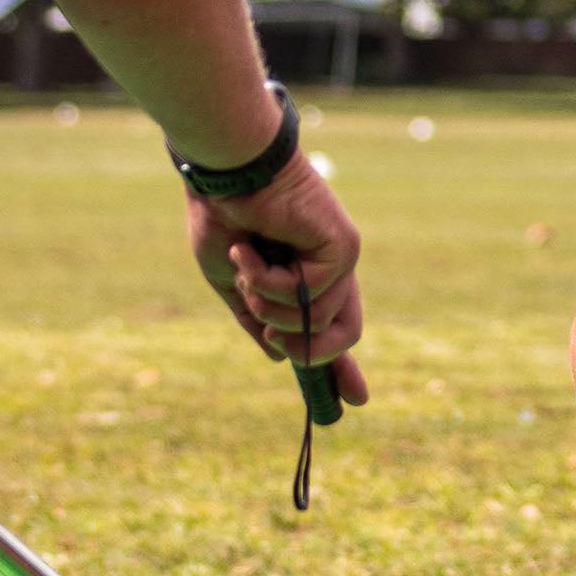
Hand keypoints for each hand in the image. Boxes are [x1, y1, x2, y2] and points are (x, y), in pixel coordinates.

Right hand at [187, 152, 367, 404]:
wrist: (221, 173)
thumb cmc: (220, 215)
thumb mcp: (231, 281)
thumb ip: (256, 318)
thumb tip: (280, 355)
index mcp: (308, 276)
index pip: (335, 328)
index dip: (344, 368)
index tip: (355, 402)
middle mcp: (332, 269)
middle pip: (344, 335)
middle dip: (309, 350)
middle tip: (275, 334)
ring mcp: (342, 258)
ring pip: (316, 321)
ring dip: (267, 305)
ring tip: (245, 265)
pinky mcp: (344, 248)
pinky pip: (310, 297)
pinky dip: (269, 283)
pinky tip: (250, 252)